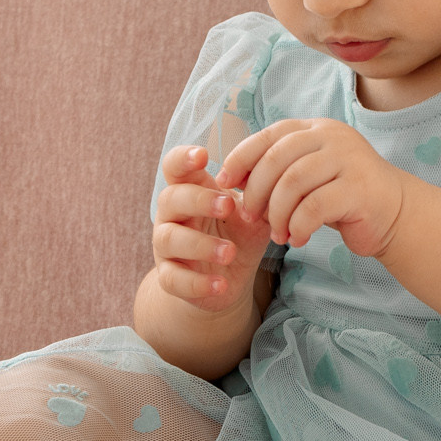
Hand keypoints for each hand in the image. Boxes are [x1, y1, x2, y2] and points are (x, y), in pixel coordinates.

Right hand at [152, 143, 271, 313]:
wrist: (229, 280)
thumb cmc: (238, 235)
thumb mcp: (253, 214)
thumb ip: (261, 197)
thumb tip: (274, 179)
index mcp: (189, 190)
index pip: (175, 166)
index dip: (183, 158)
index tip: (203, 156)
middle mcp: (172, 215)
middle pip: (170, 198)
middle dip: (198, 200)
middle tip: (228, 205)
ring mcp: (166, 247)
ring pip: (168, 238)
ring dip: (200, 244)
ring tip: (230, 252)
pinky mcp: (170, 278)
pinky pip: (173, 279)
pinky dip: (197, 283)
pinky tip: (221, 284)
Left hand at [216, 118, 405, 259]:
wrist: (394, 215)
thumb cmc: (341, 198)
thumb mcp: (306, 178)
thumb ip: (276, 171)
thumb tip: (229, 178)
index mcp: (315, 129)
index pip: (268, 135)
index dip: (241, 158)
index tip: (225, 183)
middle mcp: (332, 137)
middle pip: (276, 159)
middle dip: (256, 191)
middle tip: (251, 217)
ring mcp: (349, 159)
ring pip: (293, 183)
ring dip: (277, 213)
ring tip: (277, 234)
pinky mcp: (360, 188)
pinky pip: (314, 208)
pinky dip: (298, 226)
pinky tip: (298, 239)